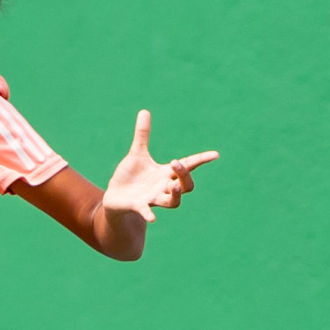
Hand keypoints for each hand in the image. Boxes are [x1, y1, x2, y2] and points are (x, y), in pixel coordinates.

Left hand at [102, 110, 218, 222]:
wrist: (115, 197)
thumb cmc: (129, 176)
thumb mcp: (137, 154)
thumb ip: (143, 135)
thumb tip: (144, 111)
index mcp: (165, 174)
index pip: (188, 166)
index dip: (200, 160)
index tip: (214, 154)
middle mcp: (163, 188)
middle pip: (185, 186)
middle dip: (184, 175)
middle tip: (175, 164)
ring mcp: (152, 199)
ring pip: (173, 202)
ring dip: (175, 194)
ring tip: (172, 185)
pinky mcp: (139, 206)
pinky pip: (147, 211)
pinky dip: (149, 213)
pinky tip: (151, 218)